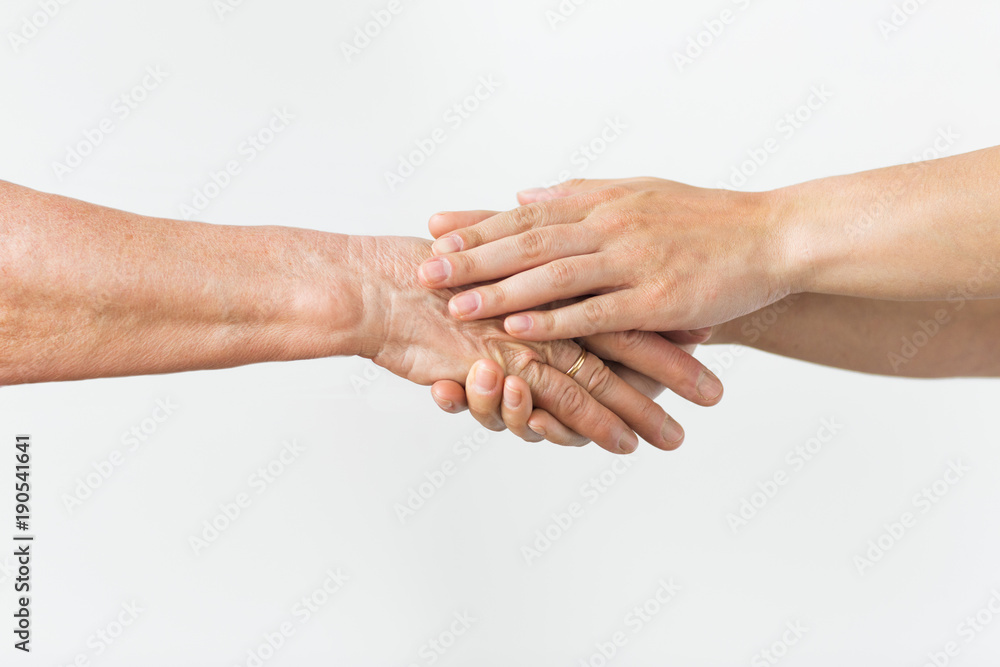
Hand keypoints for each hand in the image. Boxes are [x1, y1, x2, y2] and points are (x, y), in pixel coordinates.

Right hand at [353, 235, 691, 452]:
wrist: (376, 287)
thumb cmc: (423, 276)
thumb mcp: (482, 264)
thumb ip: (518, 272)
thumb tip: (538, 274)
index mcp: (549, 278)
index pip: (617, 298)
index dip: (661, 318)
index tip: (705, 332)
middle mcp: (546, 308)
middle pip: (623, 340)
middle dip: (673, 371)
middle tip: (714, 394)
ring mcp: (528, 338)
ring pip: (601, 379)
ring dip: (642, 410)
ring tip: (676, 436)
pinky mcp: (504, 366)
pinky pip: (560, 402)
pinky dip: (596, 424)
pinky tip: (622, 445)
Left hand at [416, 177, 794, 339]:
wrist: (772, 237)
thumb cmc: (703, 219)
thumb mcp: (637, 190)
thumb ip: (578, 194)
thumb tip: (525, 191)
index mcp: (602, 201)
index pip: (526, 212)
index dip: (478, 224)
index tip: (433, 232)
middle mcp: (611, 226)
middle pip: (528, 241)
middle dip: (472, 257)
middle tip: (425, 271)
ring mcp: (634, 261)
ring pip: (554, 276)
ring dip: (500, 290)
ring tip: (455, 304)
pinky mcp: (657, 299)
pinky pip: (596, 312)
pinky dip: (554, 321)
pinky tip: (517, 328)